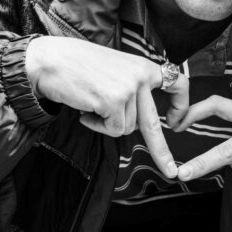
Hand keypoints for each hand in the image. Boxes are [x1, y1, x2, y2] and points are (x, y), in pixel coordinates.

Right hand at [24, 36, 176, 175]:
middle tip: (171, 171)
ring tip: (92, 105)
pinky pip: (112, 129)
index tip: (176, 122)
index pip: (178, 83)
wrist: (49, 60)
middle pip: (154, 122)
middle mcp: (141, 76)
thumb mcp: (115, 69)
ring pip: (127, 128)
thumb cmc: (77, 65)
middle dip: (162, 151)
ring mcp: (128, 89)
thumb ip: (133, 86)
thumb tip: (140, 118)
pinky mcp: (114, 101)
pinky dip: (98, 125)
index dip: (181, 105)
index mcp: (144, 66)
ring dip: (107, 124)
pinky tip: (86, 109)